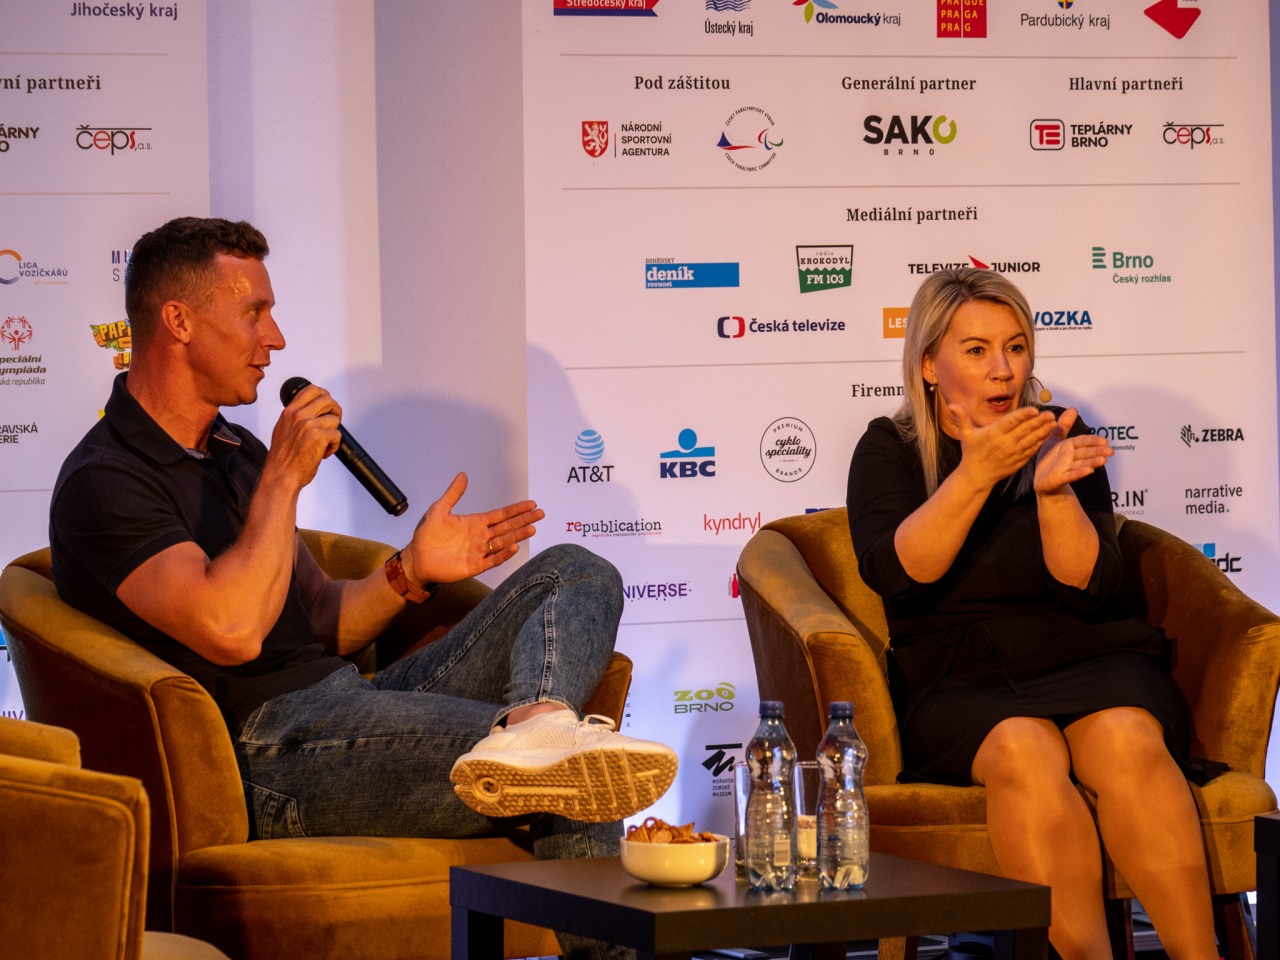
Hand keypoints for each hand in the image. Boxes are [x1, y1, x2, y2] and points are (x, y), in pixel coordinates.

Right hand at [264, 384, 341, 491]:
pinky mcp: (319, 436)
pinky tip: (324, 453)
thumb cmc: (283, 458)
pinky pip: (337, 435)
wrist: (281, 475)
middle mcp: (298, 416)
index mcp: (289, 412)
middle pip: (327, 399)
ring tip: (324, 444)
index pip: (311, 390)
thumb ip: (295, 418)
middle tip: (333, 421)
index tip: (327, 405)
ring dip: (333, 432)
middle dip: (335, 410)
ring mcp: (308, 425)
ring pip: (334, 419)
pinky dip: (334, 446)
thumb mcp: (283, 430)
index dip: (324, 395)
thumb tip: (312, 411)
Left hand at [402, 473, 543, 585]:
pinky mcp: (474, 566)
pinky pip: (493, 560)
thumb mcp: (439, 510)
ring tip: (532, 529)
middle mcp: (481, 537)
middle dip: (524, 520)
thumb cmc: (426, 535)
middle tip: (540, 514)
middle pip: (507, 527)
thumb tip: (463, 475)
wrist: (416, 558)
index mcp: (475, 523)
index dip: (516, 510)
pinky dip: (504, 554)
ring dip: (518, 536)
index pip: (501, 515)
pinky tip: (514, 547)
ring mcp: (479, 552)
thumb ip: (453, 494)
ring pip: (503, 542)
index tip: (531, 504)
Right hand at [951, 403, 1056, 490]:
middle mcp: (1005, 444)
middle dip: (1038, 422)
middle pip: (1024, 430)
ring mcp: (1013, 453)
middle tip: (1050, 414)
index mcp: (993, 434)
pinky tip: (1048, 434)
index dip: (1023, 416)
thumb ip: (962, 418)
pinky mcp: (1019, 461)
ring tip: (1053, 422)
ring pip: (1031, 440)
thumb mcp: (965, 435)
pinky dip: (1040, 442)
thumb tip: (952, 404)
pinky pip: (1031, 450)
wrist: (976, 476)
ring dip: (1043, 431)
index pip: (1010, 422)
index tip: (1034, 410)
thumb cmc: (971, 453)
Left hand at [1034, 408, 1113, 496]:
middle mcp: (1070, 457)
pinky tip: (1089, 471)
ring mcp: (1066, 468)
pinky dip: (1079, 473)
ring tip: (1103, 460)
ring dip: (1092, 462)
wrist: (1041, 479)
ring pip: (1081, 464)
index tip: (1105, 440)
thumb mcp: (1054, 439)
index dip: (1093, 441)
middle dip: (1097, 451)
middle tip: (1110, 451)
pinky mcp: (1059, 478)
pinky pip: (1070, 475)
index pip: (1083, 442)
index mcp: (1069, 446)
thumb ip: (1064, 425)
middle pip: (1085, 453)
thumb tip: (1074, 409)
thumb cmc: (1050, 459)